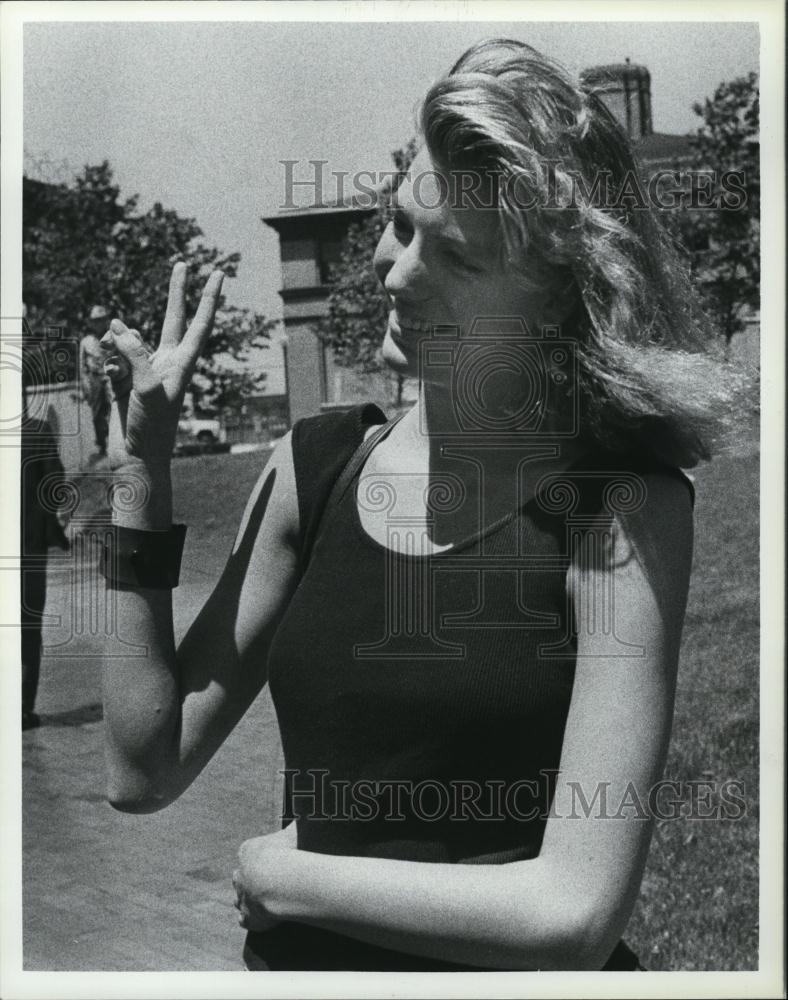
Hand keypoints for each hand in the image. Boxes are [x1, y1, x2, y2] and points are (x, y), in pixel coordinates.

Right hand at [102, 262, 223, 470]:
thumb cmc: (152, 428)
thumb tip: (119, 326)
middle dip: (176, 292)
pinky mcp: (127, 378)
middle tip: (182, 262)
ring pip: (131, 338)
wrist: (137, 457)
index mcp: (183, 363)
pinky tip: (107, 377)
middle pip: (173, 318)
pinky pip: (113, 356)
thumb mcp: (148, 389)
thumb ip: (136, 355)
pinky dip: (106, 360)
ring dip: (119, 343)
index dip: (208, 298)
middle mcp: (168, 361)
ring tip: (117, 370)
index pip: (199, 323)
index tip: (217, 274)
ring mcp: (147, 368)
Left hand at [233, 824, 298, 932]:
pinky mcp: (247, 917)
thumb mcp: (295, 832)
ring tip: (267, 900)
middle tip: (270, 880)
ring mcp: (242, 897)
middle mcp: (240, 874)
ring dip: (250, 899)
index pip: (249, 852)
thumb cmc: (290, 853)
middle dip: (252, 877)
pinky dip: (252, 918)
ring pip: (240, 898)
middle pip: (241, 875)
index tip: (275, 859)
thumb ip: (297, 826)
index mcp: (248, 851)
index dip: (261, 857)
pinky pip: (245, 919)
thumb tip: (306, 815)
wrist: (283, 883)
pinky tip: (263, 918)